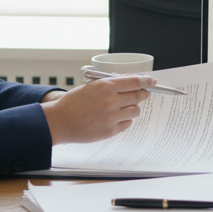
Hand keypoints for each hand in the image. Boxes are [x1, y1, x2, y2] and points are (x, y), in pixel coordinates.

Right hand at [41, 75, 155, 144]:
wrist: (60, 121)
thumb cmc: (72, 103)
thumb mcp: (90, 86)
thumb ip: (109, 85)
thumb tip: (128, 83)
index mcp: (106, 86)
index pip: (134, 82)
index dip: (146, 81)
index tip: (151, 81)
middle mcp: (111, 101)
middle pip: (138, 96)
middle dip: (142, 94)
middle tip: (143, 94)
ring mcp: (112, 117)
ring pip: (135, 111)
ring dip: (132, 108)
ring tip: (124, 107)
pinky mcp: (111, 130)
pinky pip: (127, 123)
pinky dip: (125, 120)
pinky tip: (116, 118)